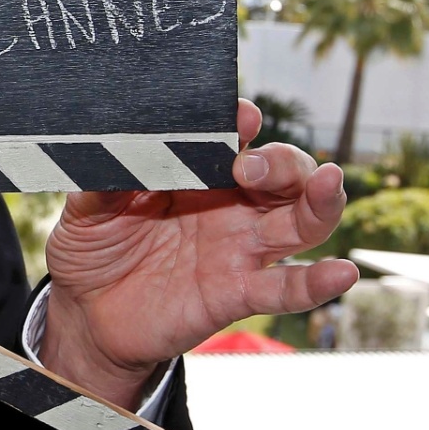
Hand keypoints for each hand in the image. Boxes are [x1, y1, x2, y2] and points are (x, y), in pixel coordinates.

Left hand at [38, 99, 358, 407]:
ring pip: (299, 221)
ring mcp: (238, 249)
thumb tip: (110, 148)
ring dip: (319, 201)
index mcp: (196, 175)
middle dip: (280, 161)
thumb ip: (102, 179)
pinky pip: (286, 288)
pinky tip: (342, 273)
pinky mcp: (238, 294)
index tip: (238, 116)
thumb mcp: (86, 209)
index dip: (241, 124)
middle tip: (249, 165)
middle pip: (281, 175)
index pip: (232, 139)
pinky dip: (319, 282)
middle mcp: (229, 207)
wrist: (87, 313)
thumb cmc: (93, 250)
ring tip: (328, 182)